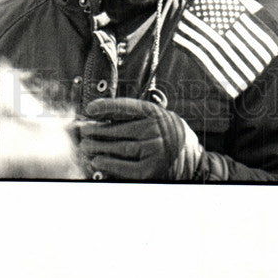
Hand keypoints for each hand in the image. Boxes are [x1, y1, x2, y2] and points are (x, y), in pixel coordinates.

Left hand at [74, 97, 203, 181]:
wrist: (193, 161)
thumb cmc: (170, 137)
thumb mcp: (160, 118)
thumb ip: (138, 115)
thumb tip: (105, 115)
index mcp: (156, 114)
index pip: (127, 107)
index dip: (106, 106)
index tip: (90, 108)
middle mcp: (156, 130)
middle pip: (119, 130)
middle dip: (97, 131)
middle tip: (84, 132)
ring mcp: (154, 151)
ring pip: (119, 148)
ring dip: (98, 148)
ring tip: (86, 146)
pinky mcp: (151, 171)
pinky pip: (124, 167)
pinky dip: (108, 165)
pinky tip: (97, 162)